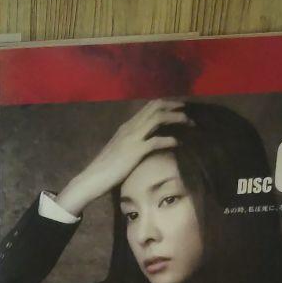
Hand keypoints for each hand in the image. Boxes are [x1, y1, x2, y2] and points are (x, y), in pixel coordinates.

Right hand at [55, 100, 189, 215]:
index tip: (179, 108)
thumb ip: (132, 142)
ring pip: (158, 118)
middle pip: (156, 106)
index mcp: (127, 126)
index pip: (149, 106)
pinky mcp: (135, 151)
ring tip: (189, 123)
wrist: (92, 179)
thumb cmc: (105, 168)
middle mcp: (130, 127)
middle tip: (188, 112)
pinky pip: (157, 141)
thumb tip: (146, 143)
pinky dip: (170, 140)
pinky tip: (179, 143)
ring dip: (176, 118)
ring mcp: (132, 138)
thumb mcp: (120, 150)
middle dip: (175, 106)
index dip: (167, 104)